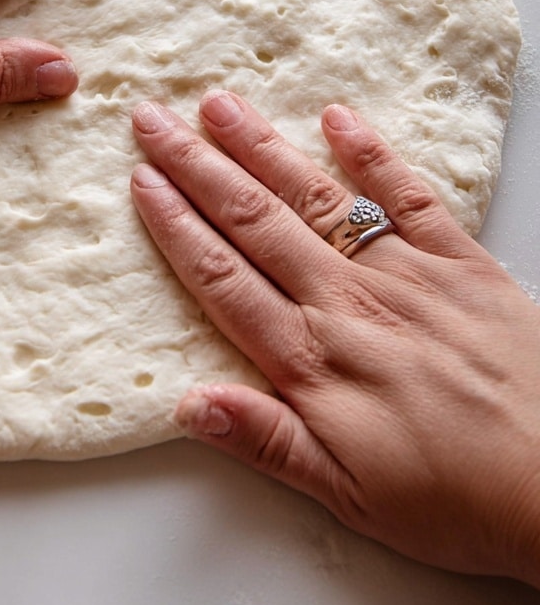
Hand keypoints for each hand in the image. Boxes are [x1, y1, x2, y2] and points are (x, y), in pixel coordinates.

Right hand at [130, 92, 539, 585]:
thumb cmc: (456, 499)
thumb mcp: (348, 494)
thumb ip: (266, 439)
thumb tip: (187, 404)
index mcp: (314, 359)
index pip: (224, 277)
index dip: (176, 225)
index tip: (142, 180)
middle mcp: (349, 302)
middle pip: (255, 221)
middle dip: (197, 166)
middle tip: (152, 119)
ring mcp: (406, 274)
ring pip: (317, 197)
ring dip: (262, 147)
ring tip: (218, 105)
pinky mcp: (463, 263)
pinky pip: (409, 196)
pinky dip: (373, 154)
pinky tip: (338, 118)